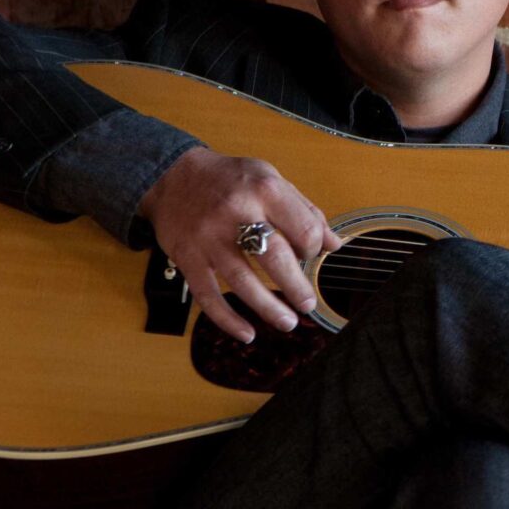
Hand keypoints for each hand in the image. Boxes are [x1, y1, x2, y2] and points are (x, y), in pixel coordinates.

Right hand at [138, 146, 341, 342]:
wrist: (173, 175)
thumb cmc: (231, 179)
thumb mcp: (273, 180)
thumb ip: (306, 212)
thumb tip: (334, 245)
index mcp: (265, 190)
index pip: (303, 229)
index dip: (313, 249)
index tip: (309, 255)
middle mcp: (236, 212)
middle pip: (274, 257)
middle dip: (296, 287)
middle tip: (308, 305)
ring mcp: (208, 236)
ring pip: (241, 280)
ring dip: (267, 307)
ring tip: (288, 323)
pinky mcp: (187, 256)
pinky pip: (207, 294)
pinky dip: (227, 318)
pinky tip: (246, 333)